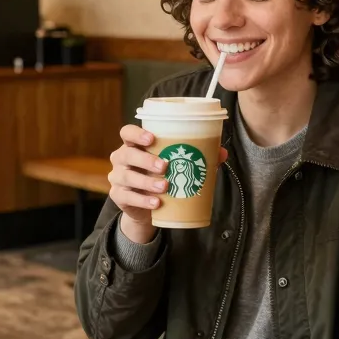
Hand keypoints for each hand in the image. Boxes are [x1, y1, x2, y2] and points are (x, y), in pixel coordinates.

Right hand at [108, 124, 227, 244]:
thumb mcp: (176, 165)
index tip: (152, 139)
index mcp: (134, 145)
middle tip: (165, 166)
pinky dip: (142, 200)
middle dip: (145, 159)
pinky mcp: (118, 196)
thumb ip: (196, 157)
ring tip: (165, 187)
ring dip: (146, 182)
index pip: (127, 132)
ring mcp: (117, 177)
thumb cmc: (161, 176)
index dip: (136, 133)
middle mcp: (121, 158)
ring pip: (126, 177)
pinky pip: (126, 197)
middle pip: (126, 154)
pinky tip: (156, 203)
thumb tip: (221, 152)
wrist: (148, 206)